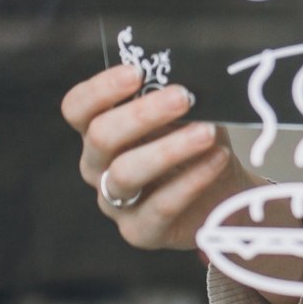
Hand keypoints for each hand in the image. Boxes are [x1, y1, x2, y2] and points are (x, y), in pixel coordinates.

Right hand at [61, 64, 255, 251]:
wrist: (224, 195)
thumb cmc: (196, 144)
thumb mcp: (185, 114)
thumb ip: (174, 95)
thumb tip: (183, 74)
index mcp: (100, 130)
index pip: (78, 108)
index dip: (100, 89)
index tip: (135, 72)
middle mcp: (98, 166)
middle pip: (101, 137)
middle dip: (143, 114)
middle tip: (183, 97)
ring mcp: (115, 202)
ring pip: (126, 172)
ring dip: (169, 149)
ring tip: (207, 133)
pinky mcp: (140, 231)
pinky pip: (160, 206)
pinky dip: (192, 180)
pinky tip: (216, 159)